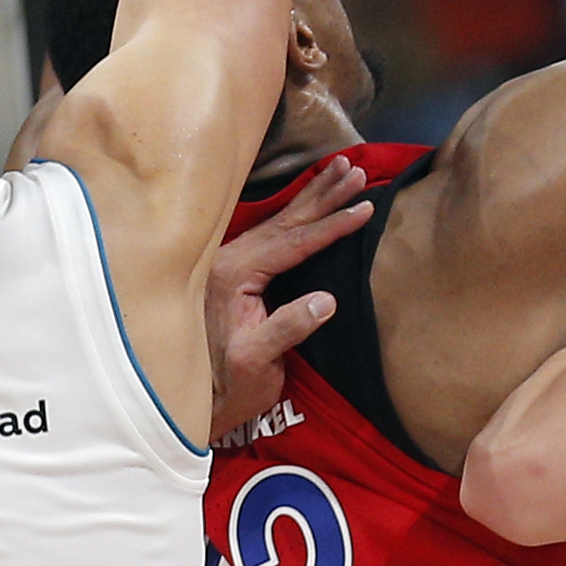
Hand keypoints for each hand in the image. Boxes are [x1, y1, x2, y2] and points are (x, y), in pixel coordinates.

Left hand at [206, 157, 373, 441]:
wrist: (199, 397)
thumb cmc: (231, 383)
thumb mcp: (257, 362)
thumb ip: (287, 329)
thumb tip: (326, 301)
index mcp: (235, 275)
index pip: (293, 242)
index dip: (332, 225)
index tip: (365, 208)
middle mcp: (229, 259)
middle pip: (287, 219)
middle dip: (325, 194)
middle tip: (356, 170)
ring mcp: (231, 261)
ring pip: (280, 220)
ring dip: (313, 195)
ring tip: (342, 168)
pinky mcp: (237, 269)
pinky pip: (274, 230)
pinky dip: (298, 211)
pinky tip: (311, 199)